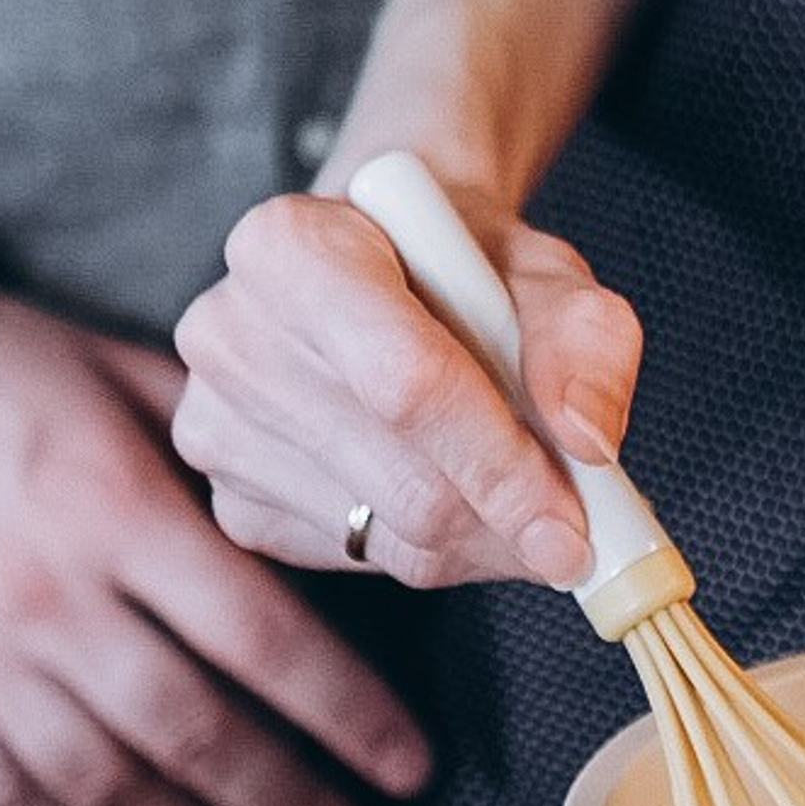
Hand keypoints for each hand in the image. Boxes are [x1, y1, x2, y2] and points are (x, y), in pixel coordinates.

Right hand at [0, 293, 431, 805]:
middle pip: (198, 734)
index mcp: (115, 509)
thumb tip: (321, 512)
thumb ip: (217, 450)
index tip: (410, 768)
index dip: (348, 717)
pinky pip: (15, 792)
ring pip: (110, 784)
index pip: (262, 639)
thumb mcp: (114, 370)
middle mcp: (49, 596)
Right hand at [171, 188, 641, 589]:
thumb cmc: (466, 267)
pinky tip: (450, 489)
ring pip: (387, 535)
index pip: (406, 383)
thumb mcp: (547, 271)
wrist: (392, 270)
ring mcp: (217, 423)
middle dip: (506, 519)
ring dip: (481, 539)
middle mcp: (229, 332)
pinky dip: (435, 550)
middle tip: (577, 528)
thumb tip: (588, 441)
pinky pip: (359, 559)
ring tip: (518, 487)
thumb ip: (585, 340)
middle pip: (400, 481)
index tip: (574, 528)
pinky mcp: (233, 498)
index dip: (499, 465)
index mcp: (291, 246)